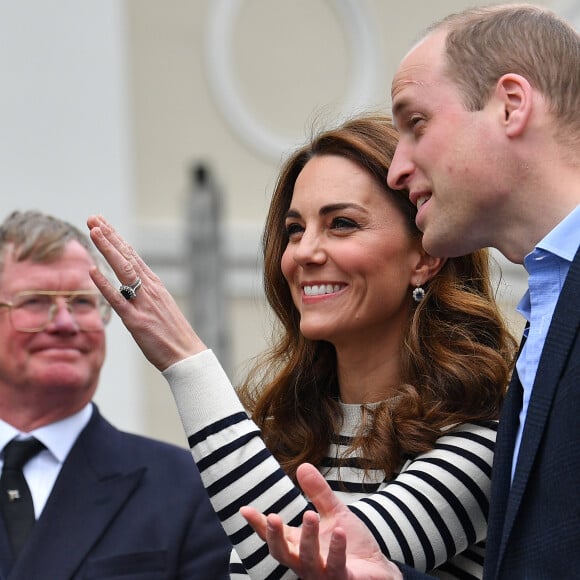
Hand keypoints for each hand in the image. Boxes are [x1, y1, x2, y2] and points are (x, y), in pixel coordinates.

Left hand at [87, 215, 206, 370]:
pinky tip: (92, 271)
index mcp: (155, 286)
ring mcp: (144, 303)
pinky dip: (105, 285)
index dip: (116, 238)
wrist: (187, 354)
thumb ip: (146, 295)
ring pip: (124, 271)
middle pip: (127, 257)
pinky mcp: (137, 321)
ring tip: (94, 232)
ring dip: (108, 250)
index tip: (102, 223)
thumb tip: (132, 286)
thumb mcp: (161, 308)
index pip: (133, 256)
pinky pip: (118, 300)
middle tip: (94, 217)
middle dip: (109, 236)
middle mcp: (150, 289)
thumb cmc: (173, 334)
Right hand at [241, 463, 401, 579]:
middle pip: (283, 554)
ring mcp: (323, 575)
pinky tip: (339, 531)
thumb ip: (318, 493)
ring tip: (309, 514)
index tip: (245, 509)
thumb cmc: (351, 544)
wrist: (379, 569)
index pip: (274, 536)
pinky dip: (337, 548)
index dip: (258, 524)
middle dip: (275, 537)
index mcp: (299, 546)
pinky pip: (337, 566)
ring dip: (307, 538)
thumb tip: (302, 465)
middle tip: (272, 517)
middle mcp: (306, 563)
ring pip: (309, 560)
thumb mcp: (333, 513)